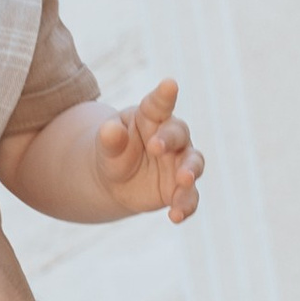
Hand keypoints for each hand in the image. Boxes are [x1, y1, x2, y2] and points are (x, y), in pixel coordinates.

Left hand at [93, 77, 203, 223]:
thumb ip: (109, 138)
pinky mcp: (181, 189)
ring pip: (193, 164)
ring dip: (190, 172)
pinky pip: (190, 197)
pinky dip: (185, 206)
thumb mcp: (106, 144)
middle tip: (156, 147)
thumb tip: (111, 130)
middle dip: (170, 139)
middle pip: (179, 133)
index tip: (170, 84)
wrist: (116, 181)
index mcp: (152, 116)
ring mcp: (180, 162)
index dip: (165, 94)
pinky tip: (176, 216)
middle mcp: (172, 137)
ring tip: (183, 180)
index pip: (159, 103)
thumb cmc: (114, 151)